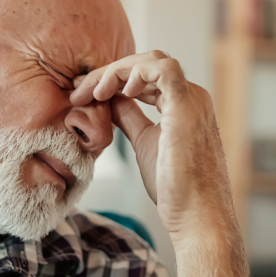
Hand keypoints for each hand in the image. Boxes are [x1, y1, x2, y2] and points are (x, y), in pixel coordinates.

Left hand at [70, 51, 234, 240]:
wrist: (196, 216)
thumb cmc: (176, 189)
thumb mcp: (144, 142)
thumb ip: (130, 118)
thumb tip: (111, 101)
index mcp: (183, 105)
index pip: (146, 77)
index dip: (113, 80)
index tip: (83, 93)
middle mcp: (192, 97)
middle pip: (146, 64)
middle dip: (108, 73)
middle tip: (79, 90)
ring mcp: (192, 99)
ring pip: (151, 60)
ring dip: (116, 71)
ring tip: (92, 92)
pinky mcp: (186, 105)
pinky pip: (161, 68)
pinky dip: (135, 72)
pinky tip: (117, 91)